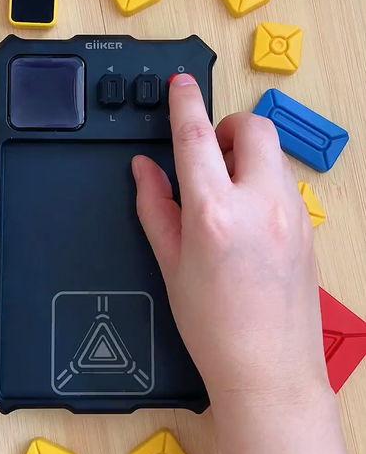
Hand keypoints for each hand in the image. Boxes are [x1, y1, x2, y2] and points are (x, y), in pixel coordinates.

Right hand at [132, 73, 326, 405]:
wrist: (269, 370)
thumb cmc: (215, 327)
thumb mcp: (171, 265)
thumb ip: (156, 207)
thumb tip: (144, 169)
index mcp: (215, 212)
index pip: (196, 136)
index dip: (184, 103)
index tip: (180, 84)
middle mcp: (259, 203)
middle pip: (253, 127)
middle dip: (228, 127)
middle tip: (208, 154)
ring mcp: (292, 213)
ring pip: (273, 154)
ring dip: (247, 156)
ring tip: (225, 195)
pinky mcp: (308, 227)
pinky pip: (285, 183)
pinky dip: (263, 182)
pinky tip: (247, 220)